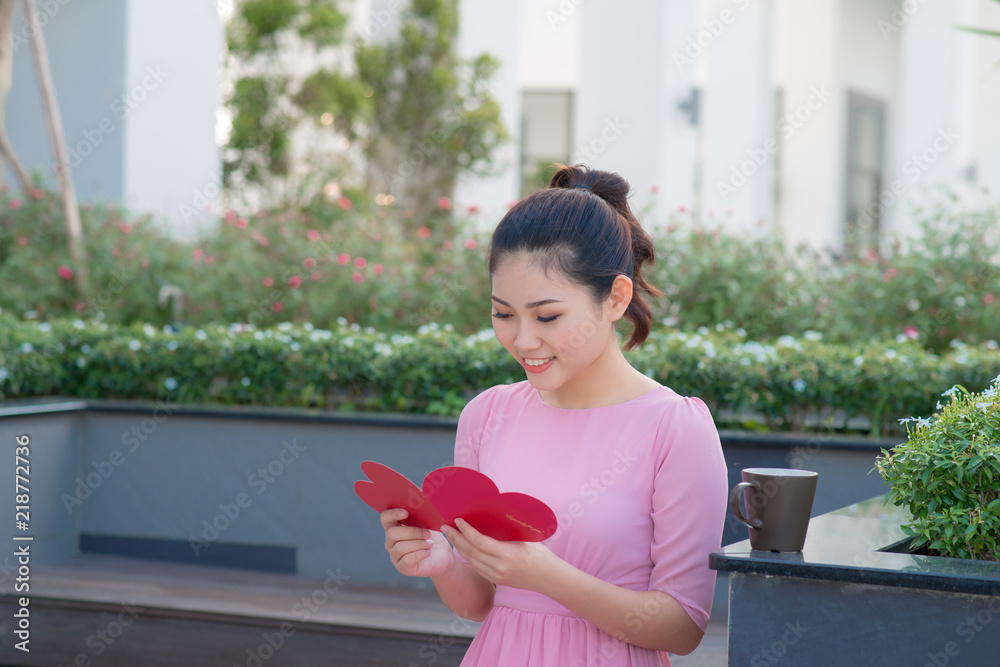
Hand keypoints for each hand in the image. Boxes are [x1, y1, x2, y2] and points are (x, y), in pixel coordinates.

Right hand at [381, 508, 454, 577]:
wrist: (442, 555)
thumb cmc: (433, 535)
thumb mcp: (429, 520)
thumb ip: (423, 507)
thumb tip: (423, 492)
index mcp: (394, 526)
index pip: (385, 518)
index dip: (393, 514)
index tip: (406, 512)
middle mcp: (390, 541)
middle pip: (393, 533)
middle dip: (413, 532)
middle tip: (428, 533)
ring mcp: (394, 555)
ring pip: (400, 547)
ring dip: (418, 543)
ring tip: (430, 543)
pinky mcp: (402, 567)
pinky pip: (406, 560)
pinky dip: (420, 554)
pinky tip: (428, 552)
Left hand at [442, 518, 559, 591]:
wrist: (549, 578)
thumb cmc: (540, 554)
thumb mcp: (526, 538)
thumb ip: (508, 530)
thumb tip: (491, 515)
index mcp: (507, 555)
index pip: (479, 541)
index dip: (466, 530)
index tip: (458, 520)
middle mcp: (499, 567)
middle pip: (470, 552)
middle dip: (456, 538)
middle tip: (445, 527)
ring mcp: (496, 576)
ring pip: (470, 561)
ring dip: (458, 547)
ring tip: (450, 535)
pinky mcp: (496, 580)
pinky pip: (476, 567)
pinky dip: (467, 556)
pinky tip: (462, 548)